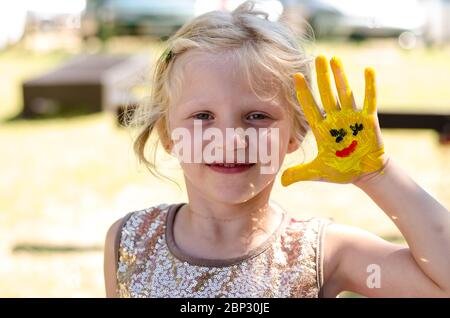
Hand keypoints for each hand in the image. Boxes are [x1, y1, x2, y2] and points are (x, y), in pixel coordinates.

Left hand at [281, 55, 385, 185]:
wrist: (364, 173)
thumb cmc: (341, 170)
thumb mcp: (317, 172)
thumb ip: (299, 174)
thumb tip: (280, 182)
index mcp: (322, 130)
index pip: (309, 108)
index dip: (303, 93)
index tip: (295, 76)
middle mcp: (335, 120)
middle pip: (327, 94)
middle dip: (322, 77)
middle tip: (317, 56)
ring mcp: (352, 118)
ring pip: (345, 93)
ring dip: (340, 77)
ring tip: (334, 59)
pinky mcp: (368, 121)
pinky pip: (369, 101)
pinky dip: (369, 86)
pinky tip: (367, 70)